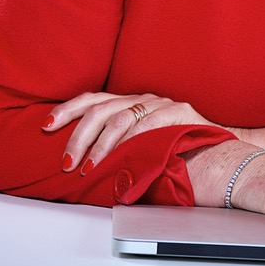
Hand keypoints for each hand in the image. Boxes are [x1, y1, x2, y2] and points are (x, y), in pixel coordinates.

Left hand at [43, 91, 223, 174]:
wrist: (219, 148)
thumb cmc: (176, 149)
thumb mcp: (141, 143)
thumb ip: (118, 145)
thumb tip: (80, 161)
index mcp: (130, 103)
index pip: (92, 99)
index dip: (67, 110)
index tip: (46, 126)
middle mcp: (142, 99)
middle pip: (100, 109)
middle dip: (77, 136)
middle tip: (66, 162)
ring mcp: (160, 104)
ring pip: (120, 118)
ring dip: (100, 145)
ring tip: (89, 166)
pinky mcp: (177, 112)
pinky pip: (146, 125)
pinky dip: (129, 143)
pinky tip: (119, 157)